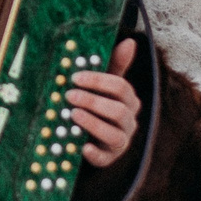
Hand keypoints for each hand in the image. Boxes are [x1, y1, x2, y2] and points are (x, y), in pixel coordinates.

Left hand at [67, 37, 141, 168]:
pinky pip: (105, 159)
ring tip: (73, 115)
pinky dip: (94, 153)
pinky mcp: (108, 159)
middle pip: (118, 111)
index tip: (75, 76)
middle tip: (69, 95)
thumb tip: (131, 41)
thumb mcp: (104, 85)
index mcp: (129, 101)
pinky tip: (83, 146)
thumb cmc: (98, 105)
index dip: (98, 81)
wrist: (91, 135)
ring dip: (93, 124)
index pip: (121, 87)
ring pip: (115, 135)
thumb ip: (115, 66)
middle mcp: (129, 122)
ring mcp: (120, 142)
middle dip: (93, 101)